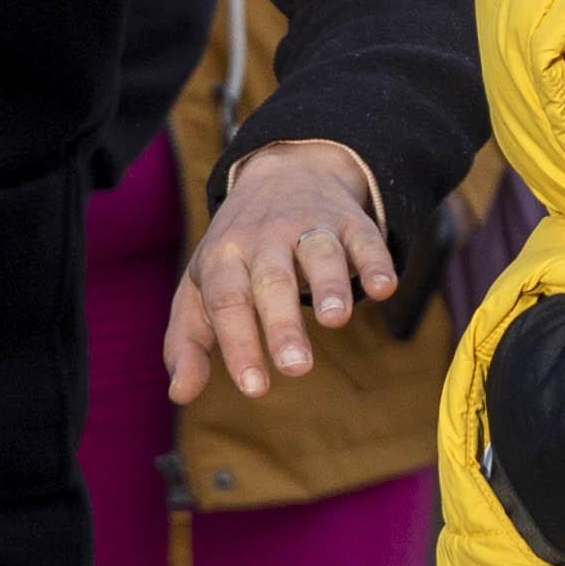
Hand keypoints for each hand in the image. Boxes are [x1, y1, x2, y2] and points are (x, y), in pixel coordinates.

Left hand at [167, 136, 391, 397]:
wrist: (282, 171)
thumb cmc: (237, 252)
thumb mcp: (200, 289)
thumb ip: (187, 342)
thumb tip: (180, 393)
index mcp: (224, 258)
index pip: (227, 302)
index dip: (239, 343)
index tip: (254, 387)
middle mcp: (265, 239)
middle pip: (272, 281)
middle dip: (283, 325)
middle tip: (296, 368)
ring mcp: (310, 227)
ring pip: (319, 254)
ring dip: (330, 285)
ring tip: (335, 320)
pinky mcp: (351, 222)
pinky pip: (366, 239)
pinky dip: (376, 262)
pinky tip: (384, 288)